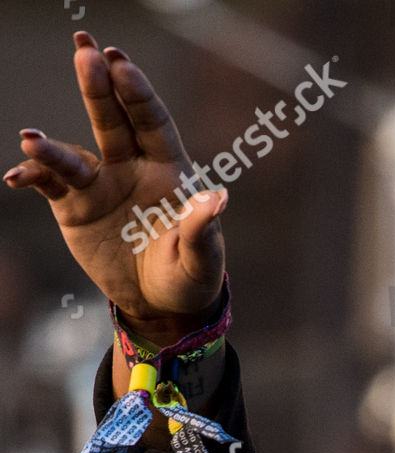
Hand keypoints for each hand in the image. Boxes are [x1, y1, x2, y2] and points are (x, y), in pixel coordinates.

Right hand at [4, 32, 225, 340]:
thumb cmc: (190, 278)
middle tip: (84, 48)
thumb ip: (203, 230)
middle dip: (98, 85)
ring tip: (31, 140)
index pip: (153, 123)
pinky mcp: (75, 206)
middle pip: (112, 121)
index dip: (137, 93)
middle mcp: (131, 167)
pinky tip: (18, 177)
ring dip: (50, 147)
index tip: (120, 63)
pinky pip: (50, 184)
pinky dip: (33, 176)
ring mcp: (100, 183)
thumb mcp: (202, 261)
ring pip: (73, 154)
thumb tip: (218, 198)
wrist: (160, 304)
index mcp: (168, 170)